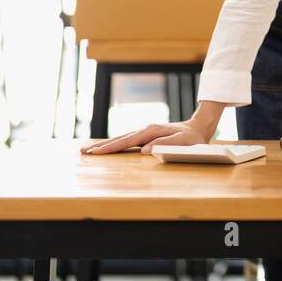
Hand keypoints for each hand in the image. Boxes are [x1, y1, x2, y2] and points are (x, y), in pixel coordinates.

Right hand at [80, 119, 211, 154]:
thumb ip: (165, 145)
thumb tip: (143, 151)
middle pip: (119, 139)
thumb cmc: (192, 138)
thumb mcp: (183, 142)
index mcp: (151, 132)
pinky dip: (115, 144)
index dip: (110, 148)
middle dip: (101, 146)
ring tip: (89, 150)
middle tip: (83, 151)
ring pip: (121, 139)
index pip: (126, 141)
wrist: (198, 127)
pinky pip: (127, 141)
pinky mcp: (146, 135)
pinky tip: (107, 148)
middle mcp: (145, 130)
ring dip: (105, 144)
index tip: (96, 153)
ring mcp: (145, 132)